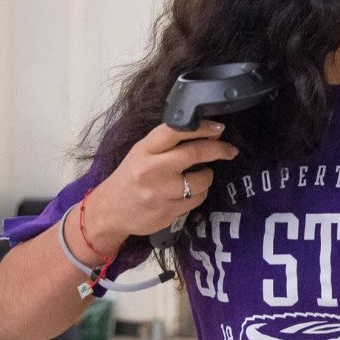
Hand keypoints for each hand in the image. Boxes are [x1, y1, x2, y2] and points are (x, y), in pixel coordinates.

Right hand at [81, 120, 239, 251]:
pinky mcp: (168, 212)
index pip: (175, 131)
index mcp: (144, 150)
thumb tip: (207, 135)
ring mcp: (160, 193)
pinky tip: (190, 192)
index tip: (219, 128)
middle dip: (219, 150)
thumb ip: (168, 144)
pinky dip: (199, 193)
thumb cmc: (131, 177)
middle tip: (230, 150)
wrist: (110, 211)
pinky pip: (198, 199)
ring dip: (207, 176)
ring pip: (202, 180)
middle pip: (195, 153)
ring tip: (199, 175)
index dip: (202, 127)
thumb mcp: (142, 154)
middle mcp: (152, 170)